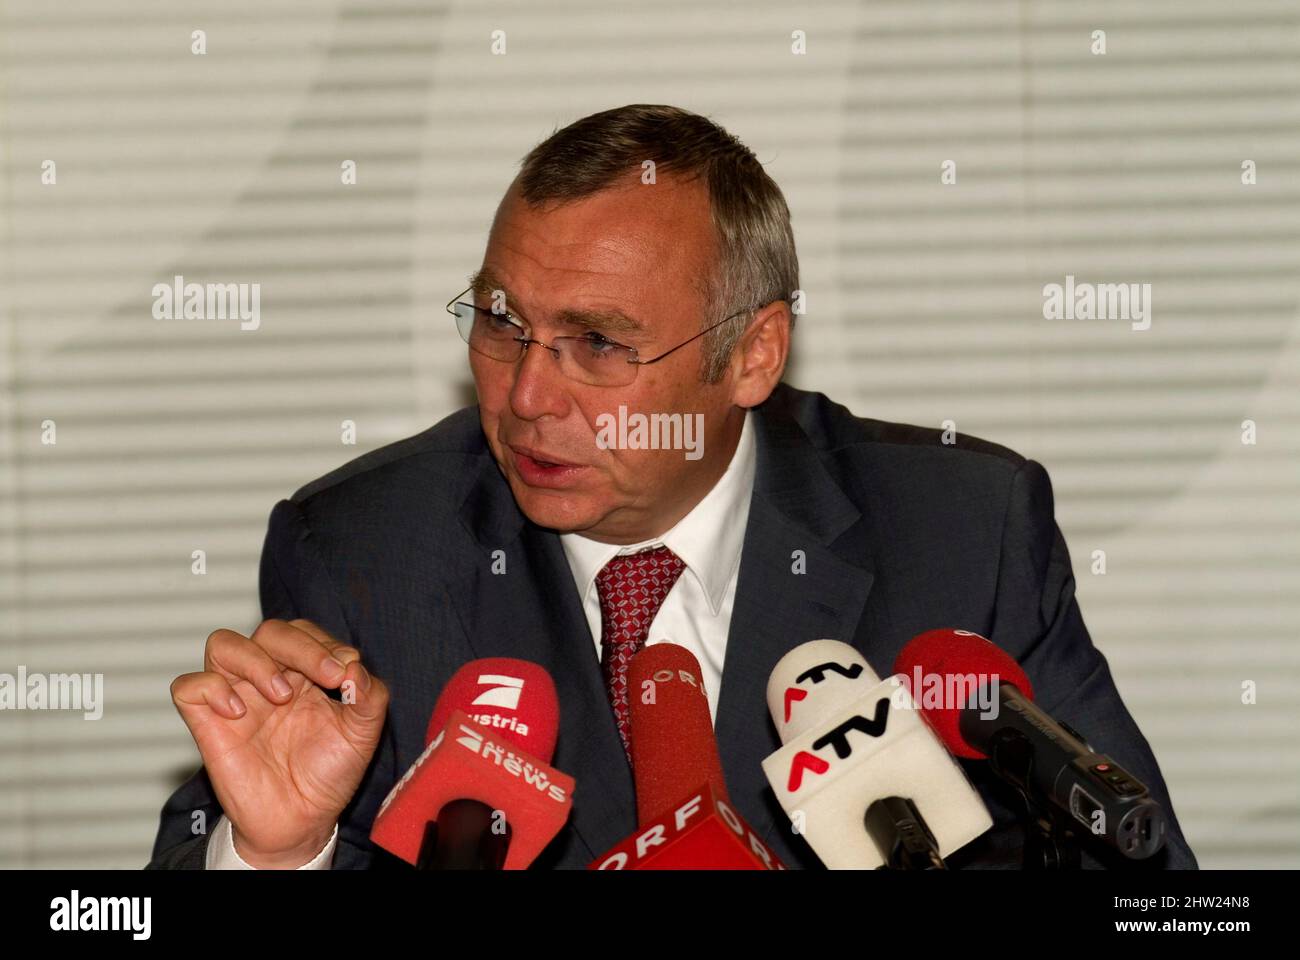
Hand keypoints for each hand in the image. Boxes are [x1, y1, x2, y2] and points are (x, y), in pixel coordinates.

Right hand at [171, 618, 389, 867]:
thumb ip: (371, 696)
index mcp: (303, 673)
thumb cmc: (328, 774)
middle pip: (270, 631)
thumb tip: (355, 667)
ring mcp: (236, 698)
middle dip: (302, 647)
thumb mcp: (362, 734)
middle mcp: (267, 678)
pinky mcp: (208, 725)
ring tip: (281, 694)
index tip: (346, 672)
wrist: (302, 821)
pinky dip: (211, 688)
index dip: (324, 643)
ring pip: (223, 644)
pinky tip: (238, 712)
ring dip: (255, 660)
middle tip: (328, 676)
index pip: (304, 632)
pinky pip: (189, 688)